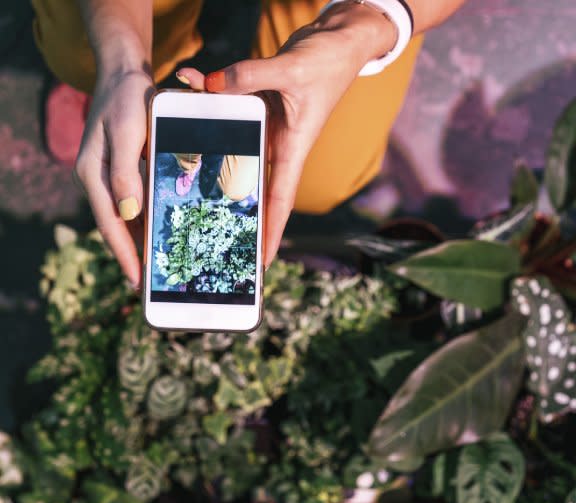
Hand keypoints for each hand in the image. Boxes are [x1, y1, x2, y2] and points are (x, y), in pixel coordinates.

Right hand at [74, 69, 153, 287]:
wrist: (124, 75)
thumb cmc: (127, 100)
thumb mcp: (127, 132)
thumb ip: (126, 173)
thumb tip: (128, 214)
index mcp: (94, 175)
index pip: (110, 224)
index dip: (124, 255)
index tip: (137, 282)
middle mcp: (98, 182)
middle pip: (117, 228)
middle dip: (134, 257)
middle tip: (153, 284)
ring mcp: (109, 179)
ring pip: (127, 220)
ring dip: (141, 243)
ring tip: (160, 268)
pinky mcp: (123, 174)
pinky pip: (135, 205)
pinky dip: (147, 222)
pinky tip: (162, 235)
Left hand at [176, 2, 395, 266]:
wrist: (339, 40)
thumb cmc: (330, 61)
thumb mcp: (291, 69)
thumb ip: (248, 76)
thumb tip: (209, 86)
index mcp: (294, 148)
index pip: (280, 201)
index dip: (271, 234)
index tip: (262, 262)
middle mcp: (278, 144)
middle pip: (251, 183)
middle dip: (232, 206)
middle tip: (205, 228)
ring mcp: (267, 127)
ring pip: (232, 143)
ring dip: (207, 142)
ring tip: (179, 153)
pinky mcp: (259, 106)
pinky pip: (230, 108)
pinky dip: (211, 98)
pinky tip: (192, 85)